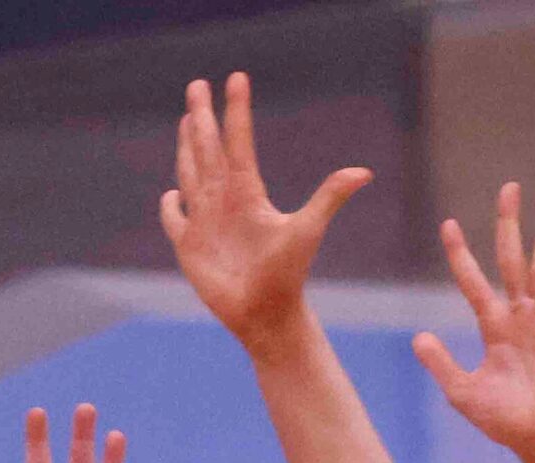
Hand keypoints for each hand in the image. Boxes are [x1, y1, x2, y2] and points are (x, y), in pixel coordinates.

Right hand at [160, 72, 369, 351]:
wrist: (265, 313)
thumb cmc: (287, 274)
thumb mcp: (307, 230)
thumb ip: (330, 197)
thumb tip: (364, 172)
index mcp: (248, 192)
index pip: (239, 142)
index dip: (237, 111)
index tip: (237, 78)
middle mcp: (225, 200)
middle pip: (209, 148)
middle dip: (202, 116)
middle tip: (197, 84)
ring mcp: (206, 221)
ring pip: (191, 173)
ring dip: (187, 147)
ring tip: (188, 120)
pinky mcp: (190, 245)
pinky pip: (175, 218)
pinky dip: (171, 206)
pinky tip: (172, 193)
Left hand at [412, 184, 534, 462]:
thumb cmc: (503, 421)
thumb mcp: (465, 395)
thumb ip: (442, 366)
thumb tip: (418, 337)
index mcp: (492, 327)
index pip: (473, 282)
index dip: (461, 254)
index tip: (449, 223)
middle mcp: (519, 317)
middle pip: (512, 261)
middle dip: (509, 225)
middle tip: (509, 189)